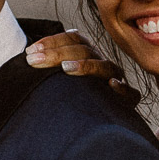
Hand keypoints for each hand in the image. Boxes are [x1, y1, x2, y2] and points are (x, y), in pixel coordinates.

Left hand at [25, 29, 139, 105]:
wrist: (99, 121)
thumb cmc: (73, 94)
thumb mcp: (61, 76)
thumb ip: (50, 63)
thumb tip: (28, 53)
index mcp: (88, 53)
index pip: (73, 39)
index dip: (51, 41)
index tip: (29, 51)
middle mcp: (102, 63)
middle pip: (83, 50)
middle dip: (57, 53)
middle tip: (33, 60)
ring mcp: (116, 79)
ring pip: (104, 67)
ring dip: (85, 66)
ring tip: (65, 68)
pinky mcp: (127, 100)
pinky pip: (130, 93)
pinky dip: (122, 88)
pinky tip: (111, 85)